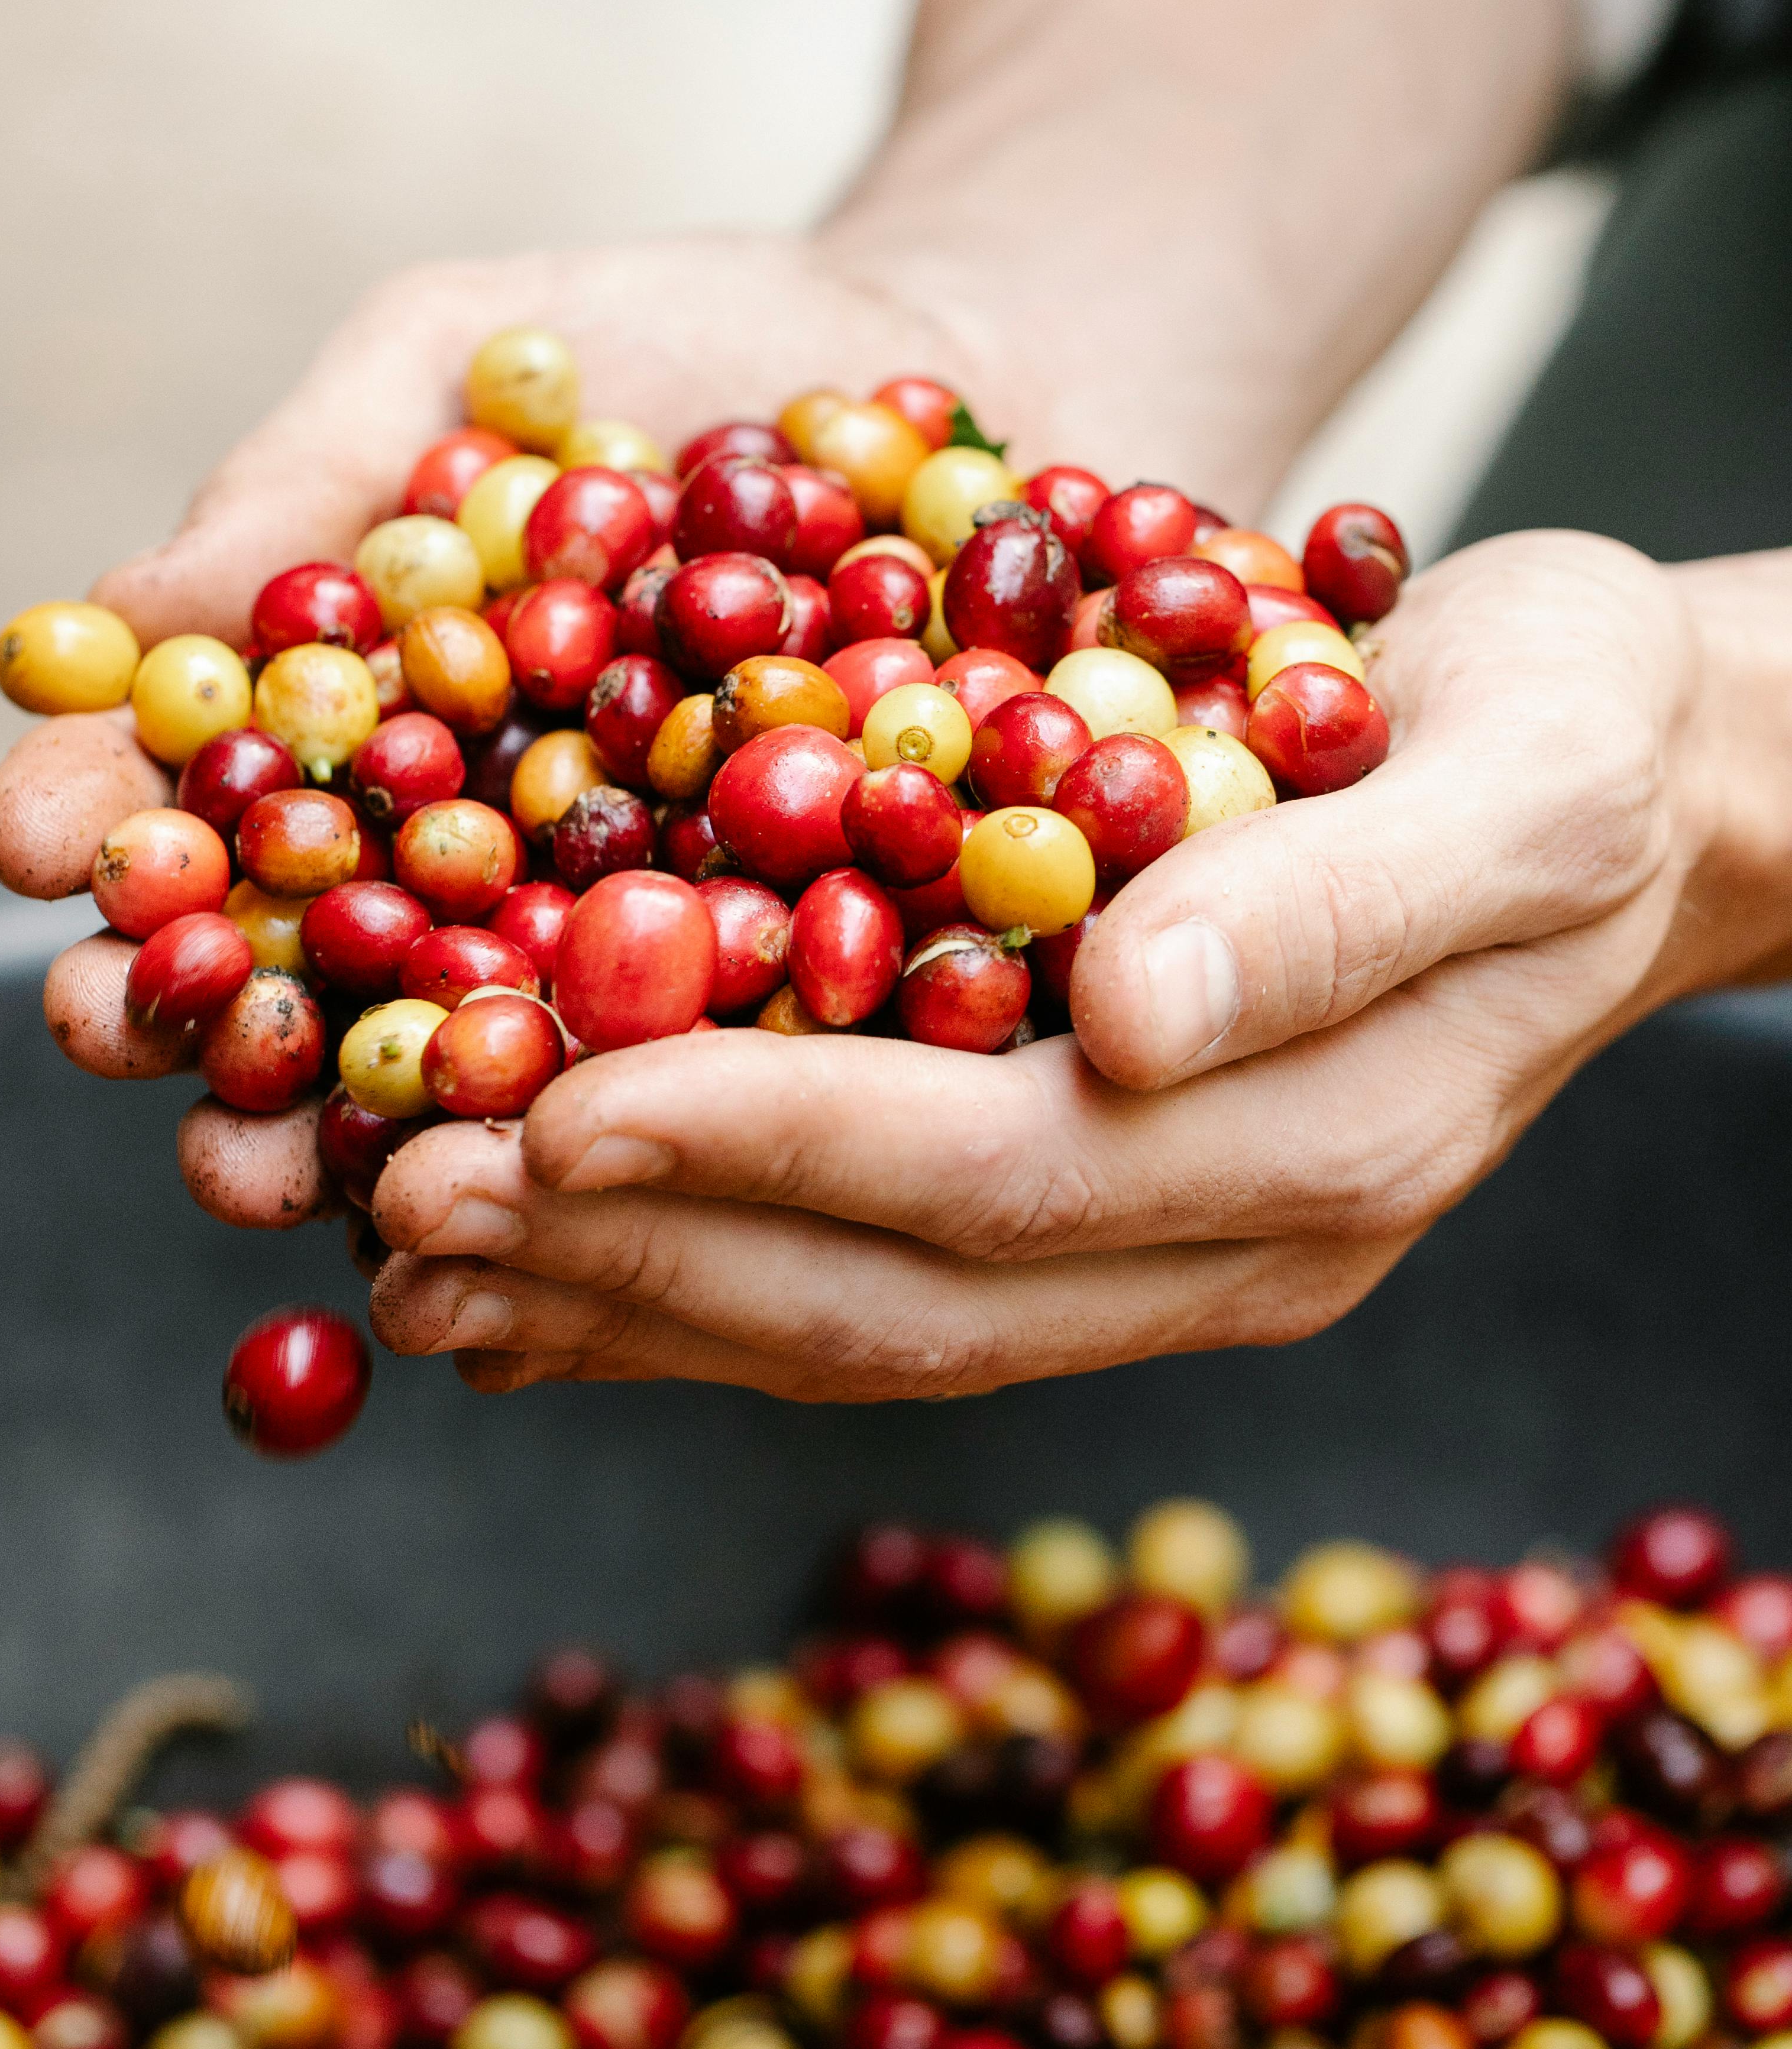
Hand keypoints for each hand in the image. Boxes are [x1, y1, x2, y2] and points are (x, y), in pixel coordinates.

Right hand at [0, 234, 1045, 1218]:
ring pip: (473, 1064)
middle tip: (137, 1034)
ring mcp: (622, 939)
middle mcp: (462, 862)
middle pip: (292, 969)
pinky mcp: (797, 984)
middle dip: (195, 1020)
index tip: (38, 839)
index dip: (95, 825)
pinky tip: (566, 1157)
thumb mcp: (472, 346)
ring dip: (370, 1120)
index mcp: (352, 724)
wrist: (972, 358)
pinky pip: (708, 1069)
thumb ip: (309, 471)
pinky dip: (632, 1116)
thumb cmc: (689, 341)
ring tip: (301, 1156)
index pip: (185, 797)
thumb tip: (118, 616)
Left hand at [363, 531, 1791, 1398]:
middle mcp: (1224, 1235)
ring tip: (416, 1244)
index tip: (563, 1104)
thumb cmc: (1582, 733)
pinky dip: (701, 1261)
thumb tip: (1126, 1015)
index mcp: (1316, 1142)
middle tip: (409, 1199)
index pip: (996, 1178)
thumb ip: (1335, 901)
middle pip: (894, 1292)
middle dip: (641, 1253)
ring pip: (861, 1315)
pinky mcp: (1112, 1198)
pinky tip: (558, 1238)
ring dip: (631, 1290)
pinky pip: (877, 1269)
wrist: (1640, 780)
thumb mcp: (1522, 771)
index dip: (768, 1146)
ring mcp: (1164, 1241)